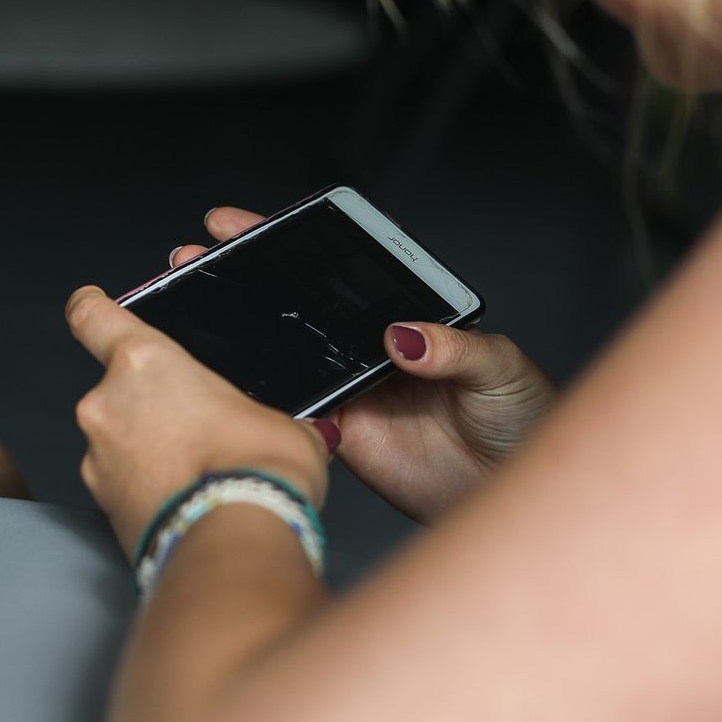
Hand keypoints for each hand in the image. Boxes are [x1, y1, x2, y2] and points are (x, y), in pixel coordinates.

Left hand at [66, 285, 331, 557]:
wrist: (233, 549)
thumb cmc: (253, 474)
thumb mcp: (282, 424)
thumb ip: (269, 413)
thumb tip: (300, 431)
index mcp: (144, 363)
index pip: (93, 317)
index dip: (91, 307)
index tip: (91, 304)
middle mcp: (107, 405)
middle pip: (119, 390)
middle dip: (152, 406)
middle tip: (196, 426)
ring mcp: (97, 459)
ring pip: (120, 440)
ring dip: (148, 449)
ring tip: (199, 470)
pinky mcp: (102, 505)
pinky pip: (122, 484)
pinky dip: (146, 487)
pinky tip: (188, 500)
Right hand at [178, 206, 556, 523]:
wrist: (517, 495)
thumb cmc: (525, 420)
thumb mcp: (501, 367)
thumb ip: (455, 348)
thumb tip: (405, 335)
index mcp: (405, 317)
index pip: (341, 273)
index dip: (293, 246)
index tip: (251, 226)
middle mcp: (370, 348)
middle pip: (301, 307)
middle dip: (246, 277)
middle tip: (201, 255)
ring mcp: (352, 389)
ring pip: (288, 353)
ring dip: (243, 332)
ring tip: (196, 306)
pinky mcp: (343, 435)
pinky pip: (297, 410)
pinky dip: (263, 396)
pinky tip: (231, 374)